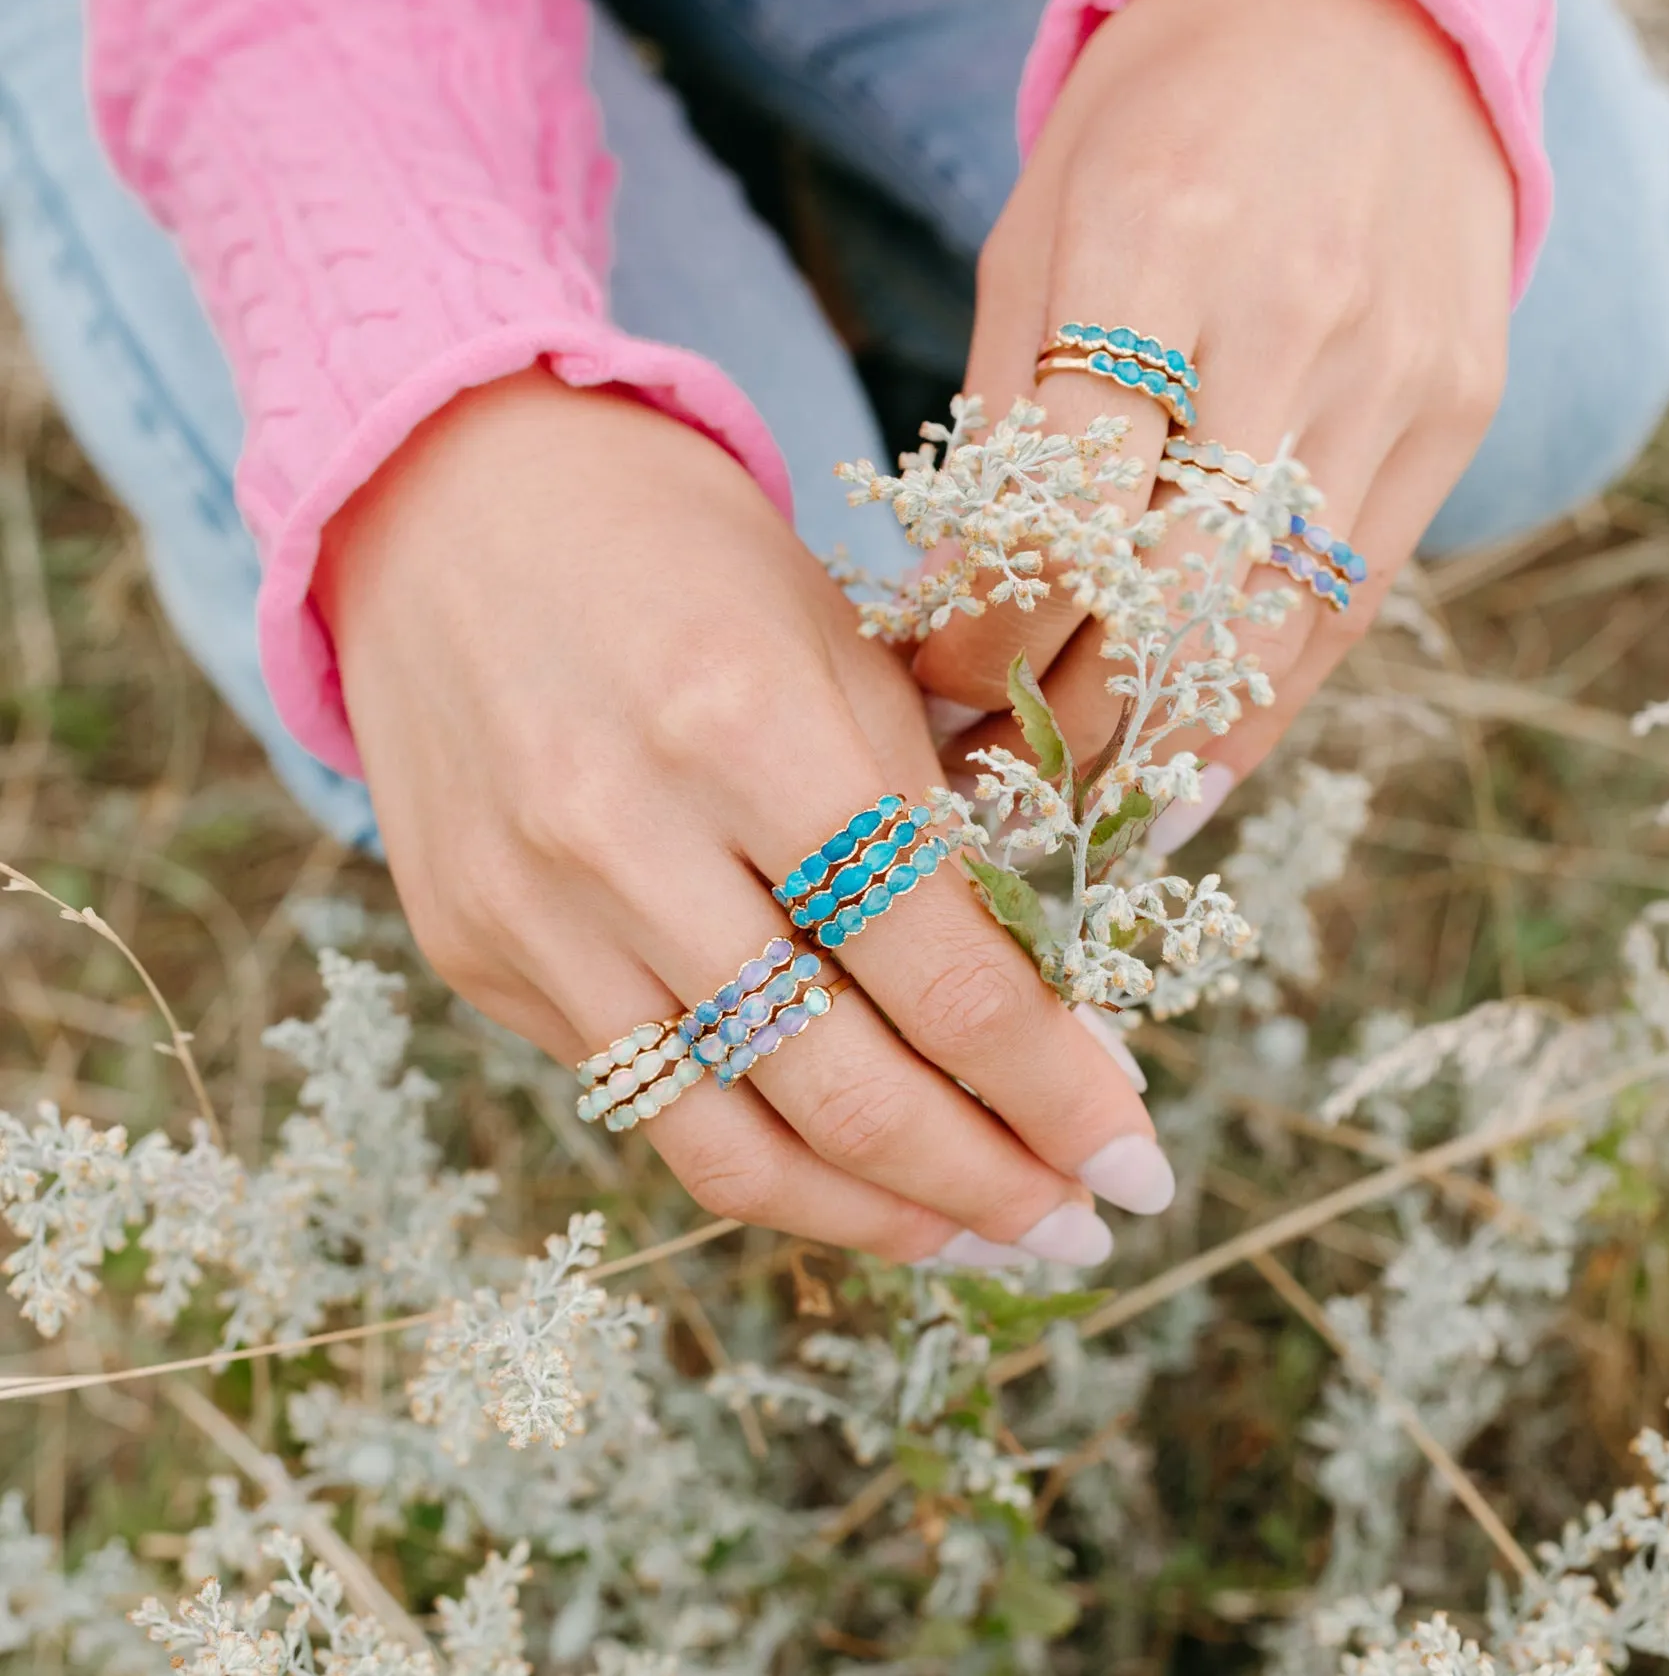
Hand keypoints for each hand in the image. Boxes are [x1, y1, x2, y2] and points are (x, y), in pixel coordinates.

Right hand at [316, 371, 1174, 1264]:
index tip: (1135, 1162)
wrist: (459, 507)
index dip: (1056, 1089)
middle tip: (1076, 1230)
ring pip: (725, 1144)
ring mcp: (529, 911)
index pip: (940, 969)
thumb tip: (1044, 1018)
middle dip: (986, 1184)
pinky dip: (758, 1150)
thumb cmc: (688, 563)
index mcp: (747, 724)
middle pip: (838, 1087)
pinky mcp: (474, 954)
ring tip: (973, 1234)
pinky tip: (840, 1164)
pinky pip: (640, 1097)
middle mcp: (621, 835)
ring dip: (874, 1215)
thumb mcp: (843, 651)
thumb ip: (937, 830)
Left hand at [915, 0, 1513, 835]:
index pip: (1066, 507)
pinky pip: (1352, 604)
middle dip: (1069, 721)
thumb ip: (1005, 427)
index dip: (989, 633)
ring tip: (1080, 808)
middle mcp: (1297, 320)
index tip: (935, 689)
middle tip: (993, 787)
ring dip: (1166, 743)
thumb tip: (957, 616)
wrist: (1359, 20)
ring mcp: (1397, 374)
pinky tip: (1190, 768)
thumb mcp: (1037, 236)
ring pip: (1276, 625)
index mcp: (1161, 248)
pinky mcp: (1458, 413)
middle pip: (1175, 596)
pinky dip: (1263, 703)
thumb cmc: (1155, 127)